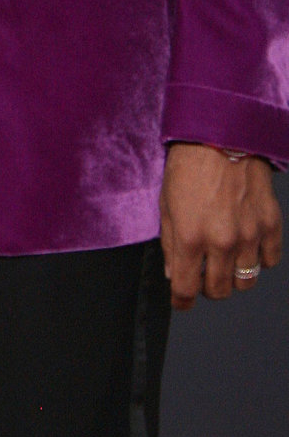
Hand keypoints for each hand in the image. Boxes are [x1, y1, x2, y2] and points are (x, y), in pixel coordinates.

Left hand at [160, 142, 282, 308]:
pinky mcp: (270, 224)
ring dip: (234, 277)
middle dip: (208, 288)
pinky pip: (270, 260)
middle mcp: (222, 242)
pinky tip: (247, 245)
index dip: (182, 300)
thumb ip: (170, 243)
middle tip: (202, 275)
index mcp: (191, 237)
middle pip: (219, 290)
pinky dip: (259, 259)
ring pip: (246, 281)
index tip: (182, 301)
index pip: (186, 288)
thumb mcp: (166, 204)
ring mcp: (250, 235)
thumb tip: (175, 273)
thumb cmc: (188, 166)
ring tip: (225, 261)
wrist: (221, 136)